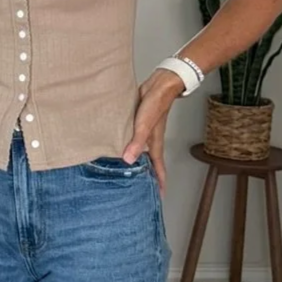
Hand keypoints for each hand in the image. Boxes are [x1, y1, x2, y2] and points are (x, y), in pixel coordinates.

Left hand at [122, 69, 184, 193]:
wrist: (159, 85)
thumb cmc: (155, 104)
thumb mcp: (144, 126)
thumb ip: (136, 142)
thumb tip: (129, 160)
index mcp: (154, 144)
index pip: (158, 168)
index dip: (159, 183)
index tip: (159, 196)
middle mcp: (151, 141)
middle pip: (151, 163)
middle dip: (150, 177)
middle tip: (144, 189)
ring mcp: (146, 133)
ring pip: (143, 152)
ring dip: (140, 162)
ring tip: (132, 173)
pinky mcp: (139, 124)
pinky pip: (136, 141)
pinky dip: (132, 148)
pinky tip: (122, 148)